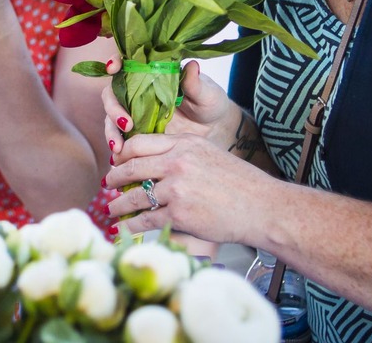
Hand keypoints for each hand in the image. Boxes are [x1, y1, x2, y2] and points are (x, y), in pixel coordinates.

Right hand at [103, 59, 241, 149]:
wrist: (215, 130)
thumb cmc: (210, 103)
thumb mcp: (206, 93)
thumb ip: (195, 83)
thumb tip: (192, 66)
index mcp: (152, 74)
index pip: (127, 64)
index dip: (116, 63)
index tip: (113, 68)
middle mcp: (138, 92)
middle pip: (112, 95)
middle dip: (113, 109)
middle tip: (125, 125)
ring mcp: (135, 114)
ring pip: (111, 119)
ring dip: (111, 132)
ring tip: (119, 149)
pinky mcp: (137, 134)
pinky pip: (121, 139)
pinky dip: (117, 148)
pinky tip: (119, 159)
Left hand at [104, 131, 276, 243]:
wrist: (263, 207)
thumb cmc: (242, 184)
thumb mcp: (211, 154)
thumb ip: (184, 153)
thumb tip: (158, 161)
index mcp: (185, 144)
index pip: (140, 143)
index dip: (123, 154)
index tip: (117, 161)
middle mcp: (177, 162)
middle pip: (132, 167)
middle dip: (115, 178)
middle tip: (108, 184)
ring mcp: (177, 188)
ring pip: (135, 195)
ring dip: (118, 204)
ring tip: (110, 209)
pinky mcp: (179, 214)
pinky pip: (145, 219)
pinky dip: (131, 225)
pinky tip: (124, 228)